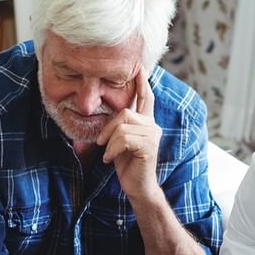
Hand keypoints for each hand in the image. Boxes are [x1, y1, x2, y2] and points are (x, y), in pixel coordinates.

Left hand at [96, 66, 161, 203]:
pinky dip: (112, 150)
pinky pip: (124, 139)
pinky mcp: (148, 147)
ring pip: (122, 127)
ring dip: (109, 142)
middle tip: (101, 143)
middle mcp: (152, 126)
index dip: (142, 82)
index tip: (139, 67)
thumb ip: (118, 125)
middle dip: (108, 128)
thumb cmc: (127, 165)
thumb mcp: (119, 141)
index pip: (146, 97)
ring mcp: (152, 136)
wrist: (137, 187)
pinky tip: (110, 160)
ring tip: (108, 154)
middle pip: (125, 112)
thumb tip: (107, 110)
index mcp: (146, 122)